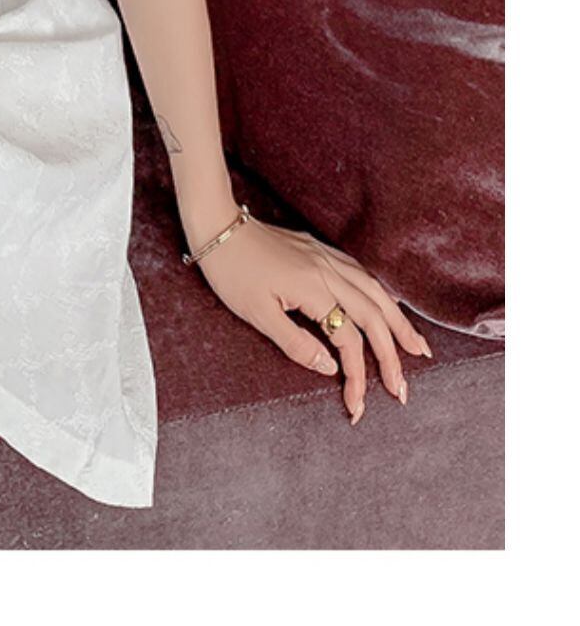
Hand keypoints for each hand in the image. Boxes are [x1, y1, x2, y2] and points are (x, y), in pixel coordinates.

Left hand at [186, 207, 434, 422]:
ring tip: (417, 347)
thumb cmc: (231, 272)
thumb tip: (331, 368)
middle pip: (373, 317)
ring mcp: (325, 257)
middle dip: (393, 356)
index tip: (357, 407)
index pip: (349, 341)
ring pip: (375, 292)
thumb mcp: (257, 315)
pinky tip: (387, 305)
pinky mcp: (318, 250)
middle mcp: (328, 271)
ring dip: (398, 322)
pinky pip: (361, 273)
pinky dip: (381, 294)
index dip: (357, 377)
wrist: (217, 226)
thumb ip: (296, 344)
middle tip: (404, 390)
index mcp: (314, 289)